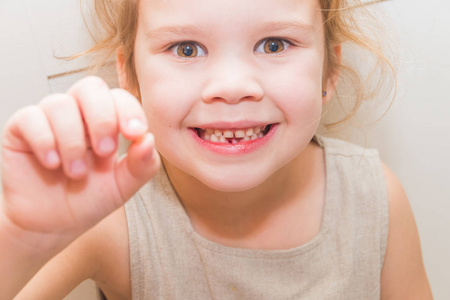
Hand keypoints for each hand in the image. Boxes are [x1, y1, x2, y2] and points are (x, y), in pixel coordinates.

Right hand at [1, 76, 159, 249]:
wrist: (54, 224)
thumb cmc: (90, 199)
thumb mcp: (124, 185)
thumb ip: (142, 164)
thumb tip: (149, 139)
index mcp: (106, 121)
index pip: (119, 98)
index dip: (129, 110)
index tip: (135, 133)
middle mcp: (77, 114)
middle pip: (90, 87)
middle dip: (102, 118)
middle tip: (105, 152)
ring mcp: (48, 119)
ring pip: (60, 103)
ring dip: (73, 141)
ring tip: (76, 173)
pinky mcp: (20, 130)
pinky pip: (30, 118)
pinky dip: (45, 140)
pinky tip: (52, 164)